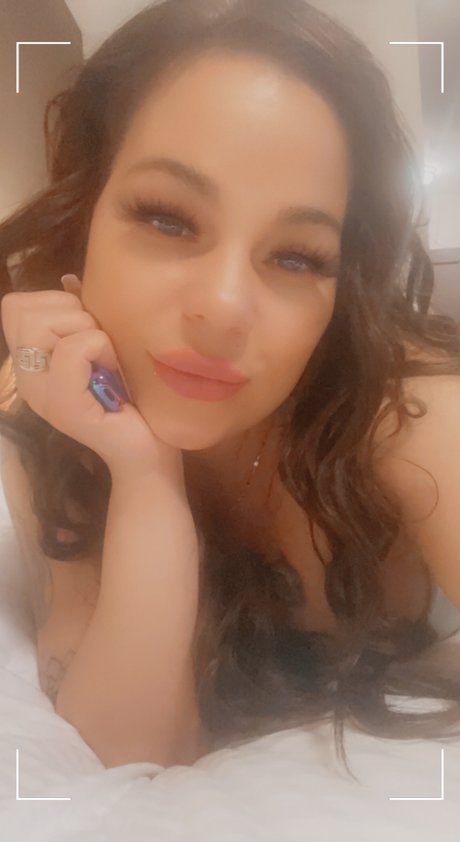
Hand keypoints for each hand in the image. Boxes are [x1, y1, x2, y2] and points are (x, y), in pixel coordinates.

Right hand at [0, 275, 183, 482]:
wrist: (148, 450)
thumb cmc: (131, 396)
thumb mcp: (103, 345)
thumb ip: (81, 316)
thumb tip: (69, 280)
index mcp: (31, 362)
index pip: (14, 305)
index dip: (53, 302)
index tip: (87, 330)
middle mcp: (27, 379)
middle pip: (22, 308)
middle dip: (72, 314)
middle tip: (100, 347)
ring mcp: (42, 395)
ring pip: (47, 323)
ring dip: (90, 332)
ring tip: (107, 363)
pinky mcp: (66, 407)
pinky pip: (73, 350)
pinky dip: (100, 349)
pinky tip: (112, 374)